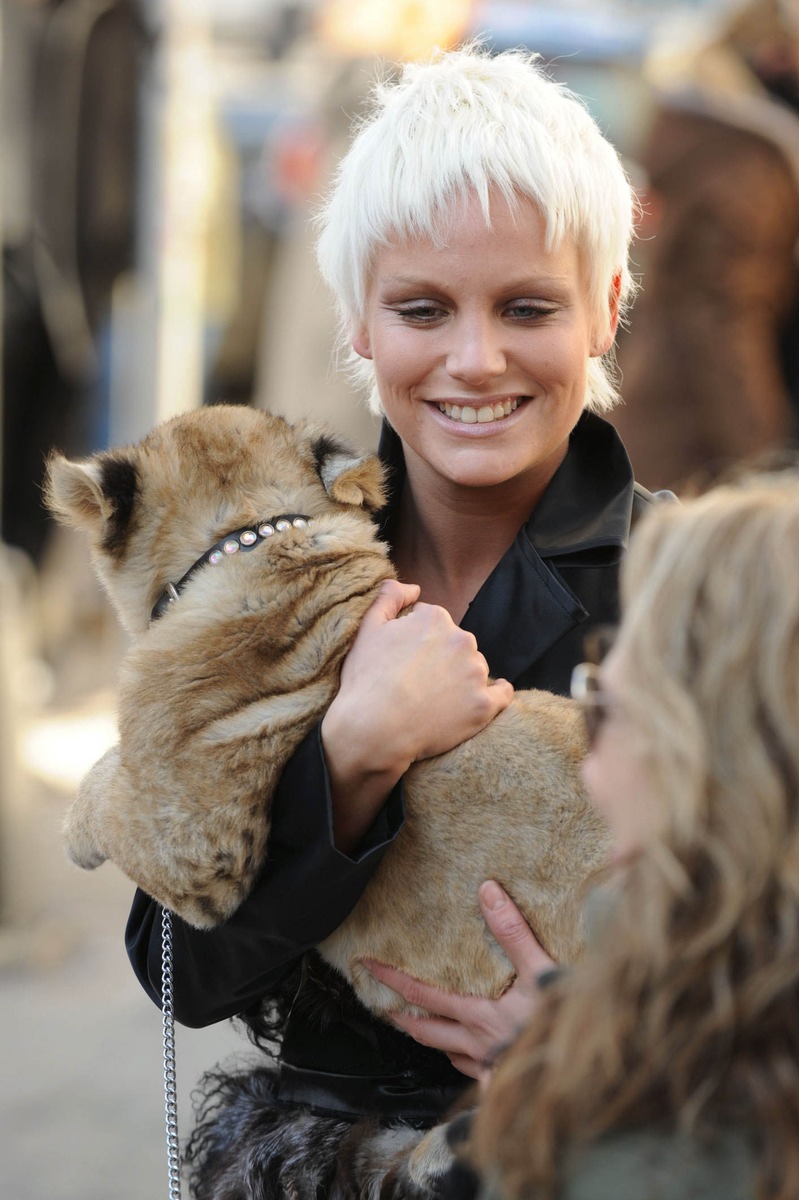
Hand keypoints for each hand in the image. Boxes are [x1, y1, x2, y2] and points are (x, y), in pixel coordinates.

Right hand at [322, 580, 512, 849]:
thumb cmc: (366, 680)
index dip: (417, 640)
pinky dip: (496, 694)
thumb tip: (414, 587)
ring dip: (462, 677)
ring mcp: (475, 673)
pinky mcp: (484, 705)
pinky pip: (502, 693)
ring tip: (436, 699)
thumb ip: (390, 597)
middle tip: (418, 682)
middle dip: (442, 657)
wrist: (374, 731)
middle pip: (457, 643)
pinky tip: (483, 698)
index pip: (434, 622)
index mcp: (435, 618)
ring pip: (475, 667)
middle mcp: (462, 640)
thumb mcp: (367, 628)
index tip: (406, 660)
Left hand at [364, 881, 553, 1082]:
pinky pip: (476, 1074)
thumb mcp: (542, 971)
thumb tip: (486, 891)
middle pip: (426, 1032)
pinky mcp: (506, 1084)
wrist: (585, 1076)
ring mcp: (491, 1068)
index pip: (423, 996)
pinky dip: (465, 1062)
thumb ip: (513, 932)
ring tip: (422, 1026)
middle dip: (401, 1017)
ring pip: (448, 1053)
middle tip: (382, 1005)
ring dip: (432, 1039)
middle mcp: (478, 1044)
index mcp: (479, 1015)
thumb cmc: (564, 1024)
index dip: (393, 980)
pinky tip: (470, 1057)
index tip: (367, 965)